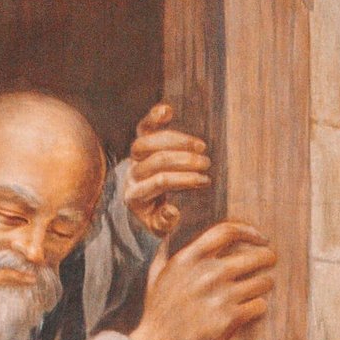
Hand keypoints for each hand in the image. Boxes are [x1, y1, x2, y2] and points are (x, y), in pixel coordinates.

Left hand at [125, 102, 212, 237]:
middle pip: (157, 160)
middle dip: (184, 160)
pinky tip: (169, 110)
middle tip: (207, 163)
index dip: (184, 179)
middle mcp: (132, 174)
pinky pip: (144, 126)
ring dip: (178, 141)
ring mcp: (134, 157)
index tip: (205, 180)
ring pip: (150, 141)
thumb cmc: (153, 218)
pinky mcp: (139, 142)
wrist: (138, 204)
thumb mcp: (157, 229)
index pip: (161, 181)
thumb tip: (172, 210)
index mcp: (135, 196)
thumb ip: (164, 223)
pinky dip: (155, 117)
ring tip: (201, 146)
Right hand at [132, 221, 277, 339]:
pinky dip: (260, 306)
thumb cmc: (157, 311)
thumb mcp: (156, 274)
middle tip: (270, 260)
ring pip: (261, 282)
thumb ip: (165, 252)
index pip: (227, 231)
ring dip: (265, 283)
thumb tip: (168, 237)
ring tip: (265, 284)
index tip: (259, 237)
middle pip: (252, 256)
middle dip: (266, 257)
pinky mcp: (229, 319)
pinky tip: (256, 307)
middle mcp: (208, 273)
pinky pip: (258, 306)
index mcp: (190, 257)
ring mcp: (220, 296)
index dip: (249, 231)